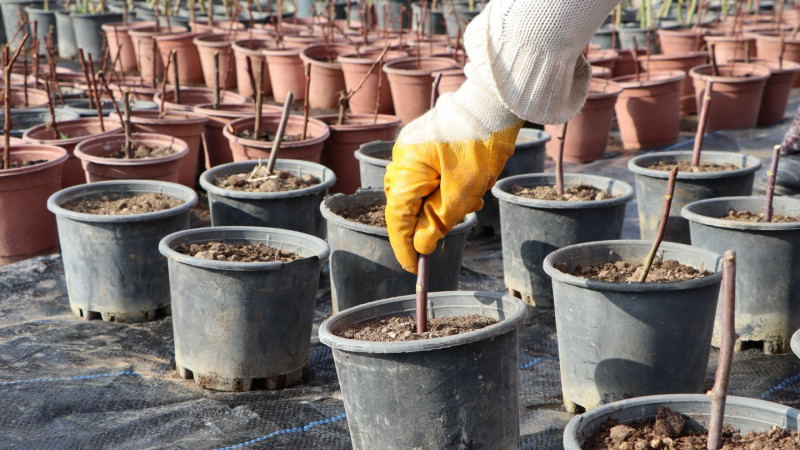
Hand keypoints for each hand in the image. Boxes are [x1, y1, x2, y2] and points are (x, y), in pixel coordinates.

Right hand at [384, 78, 522, 272]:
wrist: (496, 104)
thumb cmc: (480, 144)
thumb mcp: (463, 192)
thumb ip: (438, 222)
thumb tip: (422, 245)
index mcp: (406, 168)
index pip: (398, 217)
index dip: (405, 246)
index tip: (414, 267)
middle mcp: (403, 156)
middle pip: (408, 204)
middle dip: (430, 220)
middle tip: (454, 224)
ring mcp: (413, 147)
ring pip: (420, 191)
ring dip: (442, 204)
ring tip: (473, 202)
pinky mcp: (427, 142)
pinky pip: (428, 175)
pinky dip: (445, 189)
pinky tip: (470, 190)